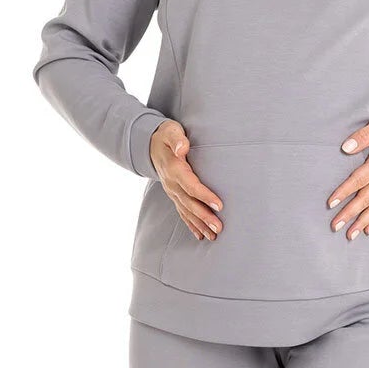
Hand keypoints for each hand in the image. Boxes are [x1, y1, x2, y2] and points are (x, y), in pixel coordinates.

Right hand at [150, 120, 223, 242]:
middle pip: (189, 203)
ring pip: (186, 211)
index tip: (219, 205)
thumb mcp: (170, 131)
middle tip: (218, 228)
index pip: (190, 185)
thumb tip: (182, 148)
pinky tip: (200, 235)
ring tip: (213, 236)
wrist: (150, 144)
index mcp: (174, 169)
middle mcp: (171, 184)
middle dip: (204, 217)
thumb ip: (176, 139)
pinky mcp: (173, 195)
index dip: (204, 196)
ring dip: (200, 224)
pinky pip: (182, 212)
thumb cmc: (166, 135)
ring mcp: (172, 191)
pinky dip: (191, 225)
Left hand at [327, 112, 368, 239]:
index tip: (331, 203)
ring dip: (362, 221)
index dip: (345, 191)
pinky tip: (367, 230)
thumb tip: (345, 147)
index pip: (360, 179)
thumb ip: (362, 136)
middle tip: (335, 225)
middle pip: (366, 198)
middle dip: (350, 213)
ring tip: (349, 235)